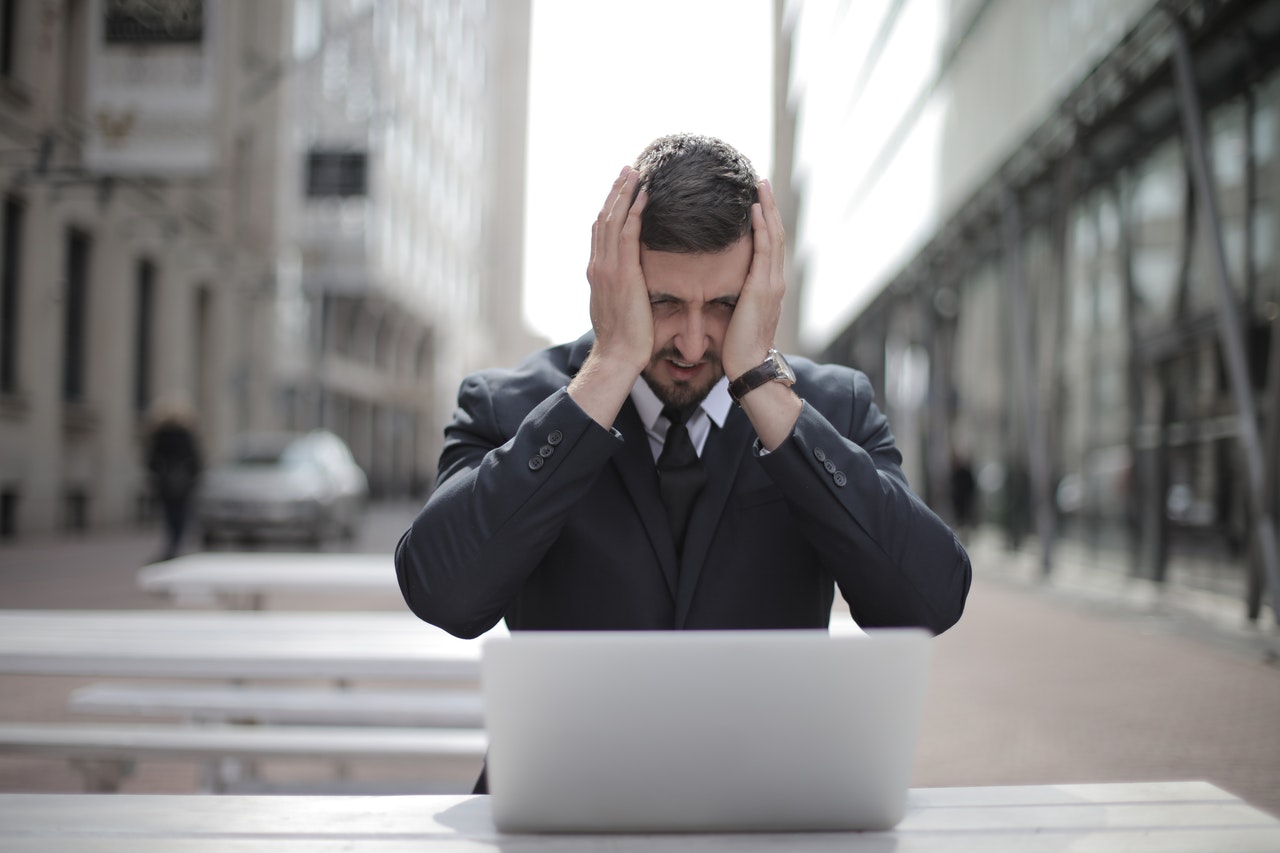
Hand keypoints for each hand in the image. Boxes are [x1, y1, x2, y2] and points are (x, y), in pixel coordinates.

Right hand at [584, 165, 651, 372]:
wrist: (618, 355)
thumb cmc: (624, 338)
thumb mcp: (619, 307)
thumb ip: (621, 289)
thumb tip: (630, 283)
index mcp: (597, 272)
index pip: (602, 231)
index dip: (610, 207)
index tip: (621, 189)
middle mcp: (598, 265)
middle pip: (605, 218)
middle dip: (616, 192)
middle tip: (628, 170)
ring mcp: (608, 268)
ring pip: (614, 220)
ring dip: (625, 194)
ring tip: (636, 173)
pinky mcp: (623, 273)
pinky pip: (628, 234)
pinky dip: (634, 212)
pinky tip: (644, 196)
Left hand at [722, 179, 785, 381]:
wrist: (749, 365)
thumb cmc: (738, 345)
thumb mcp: (736, 313)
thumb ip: (734, 295)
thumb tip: (721, 284)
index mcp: (768, 285)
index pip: (768, 244)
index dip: (765, 219)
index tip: (757, 198)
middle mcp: (775, 280)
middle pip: (775, 233)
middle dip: (770, 206)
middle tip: (762, 180)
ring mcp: (772, 282)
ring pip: (773, 236)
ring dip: (768, 209)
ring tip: (761, 186)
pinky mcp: (764, 288)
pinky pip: (764, 250)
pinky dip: (762, 227)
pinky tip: (755, 209)